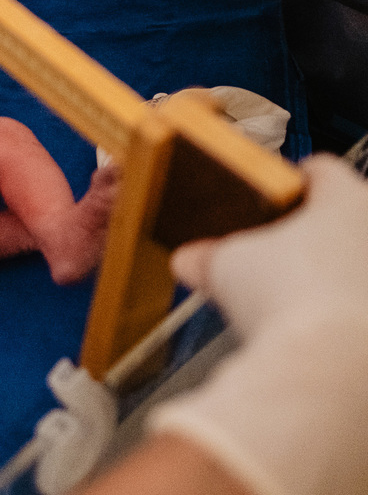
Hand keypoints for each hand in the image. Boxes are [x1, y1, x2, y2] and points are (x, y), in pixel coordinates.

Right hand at [150, 154, 367, 494]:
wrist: (329, 369)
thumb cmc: (290, 303)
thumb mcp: (224, 266)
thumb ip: (207, 256)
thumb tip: (189, 261)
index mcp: (346, 199)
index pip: (320, 171)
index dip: (293, 182)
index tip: (282, 192)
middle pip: (344, 219)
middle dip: (310, 237)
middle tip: (276, 256)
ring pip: (356, 265)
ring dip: (332, 276)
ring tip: (294, 301)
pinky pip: (358, 307)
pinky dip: (343, 314)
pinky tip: (317, 334)